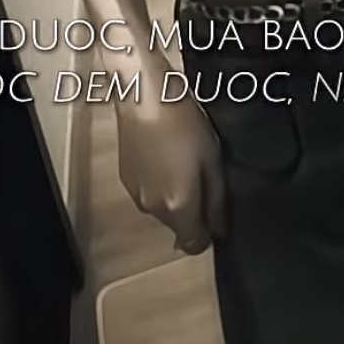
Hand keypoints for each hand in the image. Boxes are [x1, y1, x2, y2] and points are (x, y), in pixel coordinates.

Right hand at [115, 87, 226, 256]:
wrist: (146, 99)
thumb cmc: (186, 127)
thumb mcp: (213, 163)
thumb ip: (216, 203)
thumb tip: (218, 232)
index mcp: (179, 206)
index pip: (194, 244)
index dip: (207, 234)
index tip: (214, 214)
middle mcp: (154, 209)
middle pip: (178, 227)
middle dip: (192, 212)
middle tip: (201, 177)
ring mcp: (136, 196)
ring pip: (163, 211)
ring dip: (174, 198)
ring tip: (181, 163)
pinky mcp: (125, 181)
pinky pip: (149, 195)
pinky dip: (159, 186)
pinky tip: (163, 158)